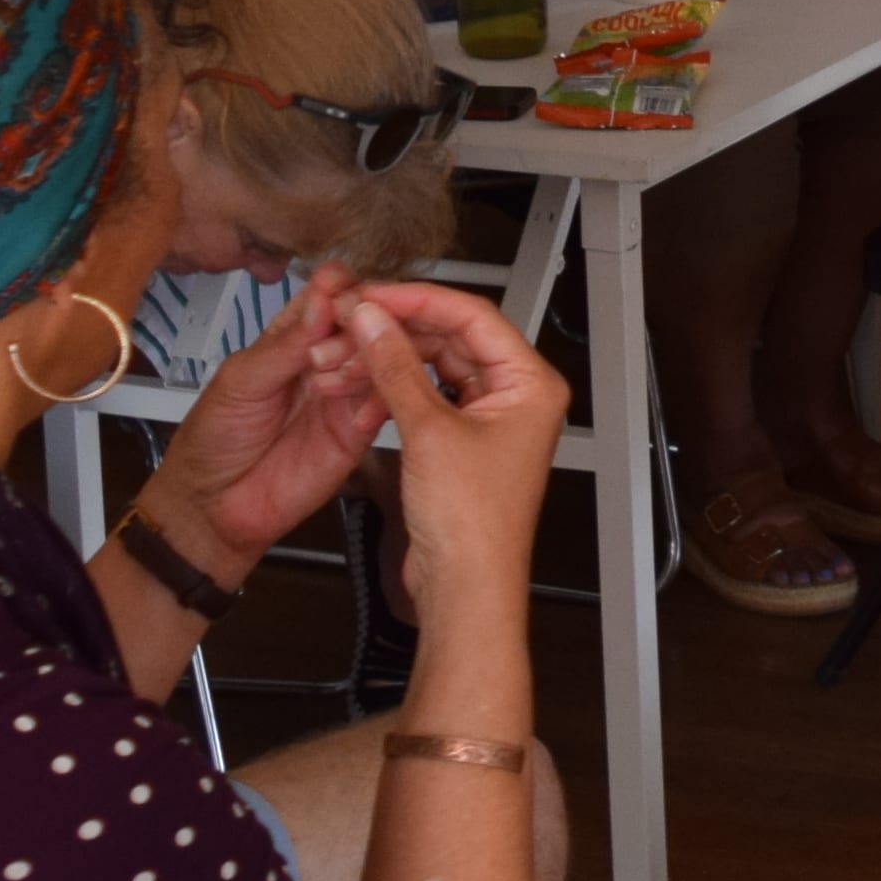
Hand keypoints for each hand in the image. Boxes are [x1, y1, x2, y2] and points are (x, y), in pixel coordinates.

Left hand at [140, 264, 378, 563]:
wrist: (214, 508)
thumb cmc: (214, 440)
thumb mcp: (240, 382)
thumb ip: (284, 345)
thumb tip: (323, 301)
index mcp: (290, 339)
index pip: (327, 298)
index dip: (340, 288)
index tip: (341, 287)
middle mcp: (324, 361)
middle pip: (363, 323)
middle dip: (359, 320)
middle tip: (340, 334)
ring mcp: (345, 395)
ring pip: (380, 357)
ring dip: (370, 355)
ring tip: (340, 373)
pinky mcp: (360, 431)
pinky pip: (386, 402)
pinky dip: (386, 393)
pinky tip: (369, 398)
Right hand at [346, 283, 565, 688]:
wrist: (466, 586)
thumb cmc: (474, 525)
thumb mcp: (428, 431)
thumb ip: (396, 367)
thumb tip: (375, 321)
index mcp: (532, 384)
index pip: (474, 315)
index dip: (419, 300)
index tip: (375, 294)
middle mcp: (517, 396)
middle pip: (455, 337)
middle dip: (400, 327)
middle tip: (354, 317)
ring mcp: (490, 418)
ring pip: (437, 364)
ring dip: (393, 356)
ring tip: (348, 348)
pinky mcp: (463, 441)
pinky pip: (429, 394)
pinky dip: (397, 384)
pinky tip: (365, 377)